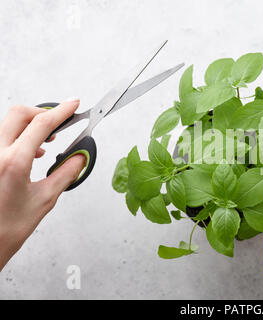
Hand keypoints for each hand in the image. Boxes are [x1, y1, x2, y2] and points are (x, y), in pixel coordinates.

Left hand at [0, 99, 85, 270]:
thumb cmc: (8, 227)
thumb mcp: (45, 199)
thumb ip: (66, 173)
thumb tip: (80, 157)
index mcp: (13, 163)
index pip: (41, 125)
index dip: (61, 111)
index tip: (73, 105)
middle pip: (20, 114)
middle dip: (43, 113)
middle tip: (61, 122)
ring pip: (9, 123)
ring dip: (31, 125)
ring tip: (48, 140)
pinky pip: (3, 136)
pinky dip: (20, 136)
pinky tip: (32, 151)